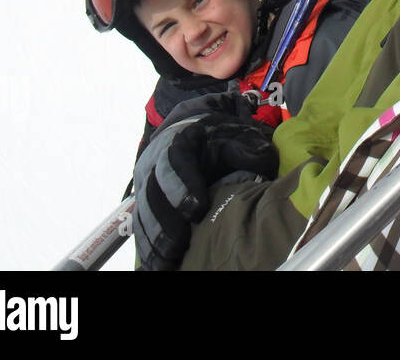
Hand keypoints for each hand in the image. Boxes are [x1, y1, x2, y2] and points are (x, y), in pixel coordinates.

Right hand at [132, 114, 277, 270]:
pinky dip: (147, 247)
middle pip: (153, 192)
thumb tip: (260, 162)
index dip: (184, 186)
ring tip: (171, 258)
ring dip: (155, 238)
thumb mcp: (238, 137)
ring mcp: (146, 184)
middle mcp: (155, 162)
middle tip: (182, 243)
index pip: (176, 161)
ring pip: (143, 211)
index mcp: (180, 141)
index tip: (198, 209)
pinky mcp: (144, 203)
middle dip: (167, 220)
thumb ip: (248, 149)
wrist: (196, 134)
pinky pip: (140, 226)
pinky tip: (158, 265)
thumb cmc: (220, 139)